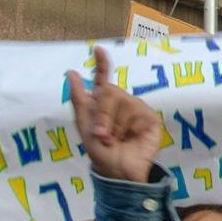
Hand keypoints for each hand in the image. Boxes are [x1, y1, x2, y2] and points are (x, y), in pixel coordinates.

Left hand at [68, 47, 160, 182]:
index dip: (102, 64)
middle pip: (110, 92)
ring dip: (113, 124)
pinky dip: (127, 126)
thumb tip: (71, 73)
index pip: (103, 80)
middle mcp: (122, 103)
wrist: (117, 171)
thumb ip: (79, 99)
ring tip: (114, 139)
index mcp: (104, 104)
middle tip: (101, 134)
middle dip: (102, 114)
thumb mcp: (84, 125)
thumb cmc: (100, 152)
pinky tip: (129, 137)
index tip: (98, 49)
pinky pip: (136, 111)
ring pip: (122, 102)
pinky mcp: (150, 118)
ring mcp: (137, 109)